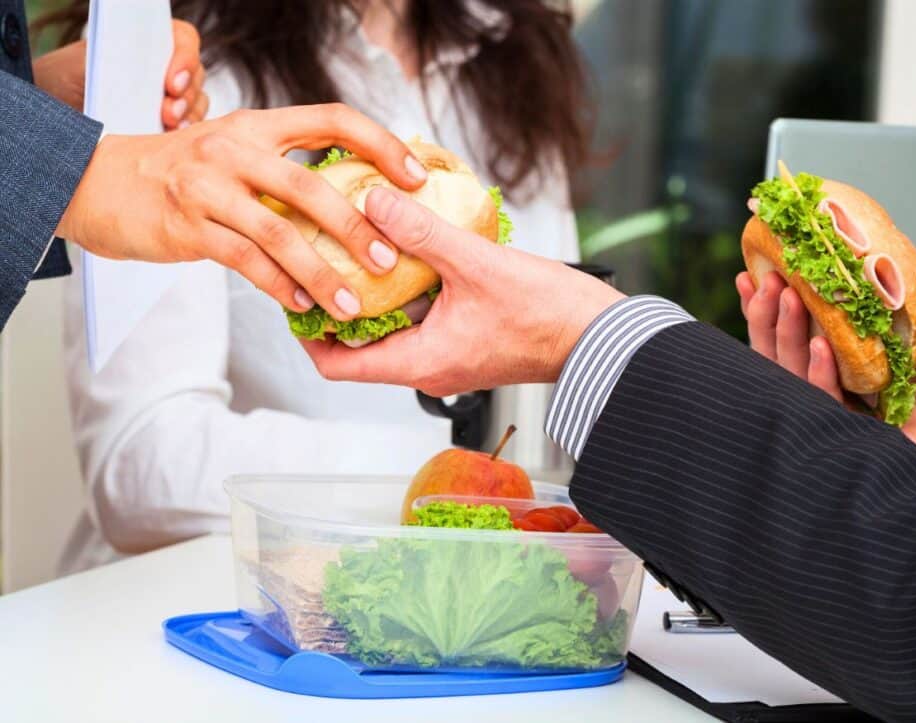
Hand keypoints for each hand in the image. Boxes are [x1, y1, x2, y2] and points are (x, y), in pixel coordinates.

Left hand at [32, 20, 207, 129]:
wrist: (54, 102)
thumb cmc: (66, 77)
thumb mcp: (82, 66)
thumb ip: (111, 66)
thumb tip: (132, 74)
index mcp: (148, 41)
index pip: (184, 40)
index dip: (185, 60)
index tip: (171, 84)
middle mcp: (165, 65)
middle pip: (196, 75)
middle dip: (187, 96)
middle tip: (169, 114)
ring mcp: (170, 95)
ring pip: (197, 102)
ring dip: (188, 116)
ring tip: (169, 126)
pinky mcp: (170, 122)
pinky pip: (189, 126)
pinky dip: (183, 134)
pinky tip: (170, 138)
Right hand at [57, 104, 428, 319]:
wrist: (99, 182)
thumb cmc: (182, 173)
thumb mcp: (233, 150)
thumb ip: (283, 168)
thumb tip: (350, 203)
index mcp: (257, 125)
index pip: (331, 119)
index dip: (381, 144)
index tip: (418, 177)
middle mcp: (234, 148)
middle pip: (310, 186)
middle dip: (356, 227)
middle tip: (388, 259)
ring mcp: (209, 188)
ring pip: (279, 234)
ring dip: (321, 274)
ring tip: (351, 304)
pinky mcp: (188, 227)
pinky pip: (245, 262)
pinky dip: (278, 286)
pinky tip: (301, 306)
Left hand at [300, 188, 624, 394]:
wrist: (599, 337)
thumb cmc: (547, 314)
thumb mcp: (476, 265)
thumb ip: (421, 232)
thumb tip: (372, 201)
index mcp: (420, 363)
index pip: (339, 364)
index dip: (307, 332)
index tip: (293, 293)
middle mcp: (428, 367)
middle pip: (361, 344)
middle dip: (339, 302)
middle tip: (323, 256)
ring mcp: (449, 355)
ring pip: (394, 328)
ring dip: (377, 291)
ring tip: (362, 244)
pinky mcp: (468, 339)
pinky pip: (423, 318)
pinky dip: (409, 289)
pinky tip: (413, 249)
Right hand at [737, 254, 915, 485]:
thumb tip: (894, 244)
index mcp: (845, 357)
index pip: (794, 329)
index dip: (769, 304)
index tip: (754, 271)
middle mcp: (834, 383)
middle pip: (780, 349)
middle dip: (767, 314)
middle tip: (768, 279)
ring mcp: (837, 409)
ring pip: (791, 371)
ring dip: (785, 332)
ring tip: (786, 297)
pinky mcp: (848, 434)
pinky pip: (821, 400)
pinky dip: (818, 371)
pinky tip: (820, 345)